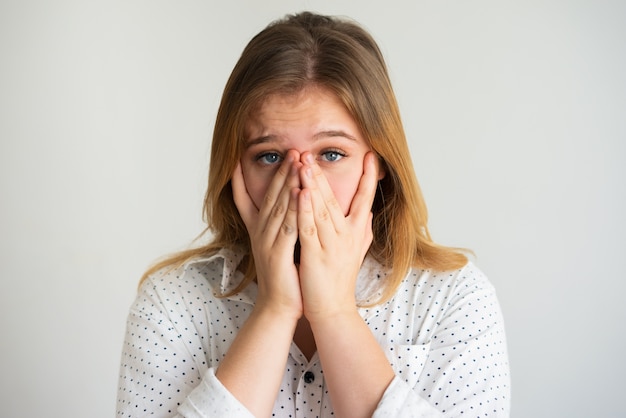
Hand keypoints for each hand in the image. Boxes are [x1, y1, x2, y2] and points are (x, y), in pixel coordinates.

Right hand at [232, 150, 302, 318]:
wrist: (278, 306)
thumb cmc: (284, 276)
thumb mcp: (279, 246)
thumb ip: (282, 224)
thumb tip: (289, 205)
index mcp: (260, 229)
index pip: (251, 197)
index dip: (251, 177)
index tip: (255, 156)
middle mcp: (260, 232)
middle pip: (270, 195)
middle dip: (281, 171)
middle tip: (291, 149)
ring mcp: (267, 242)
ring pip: (279, 206)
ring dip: (287, 182)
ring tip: (296, 161)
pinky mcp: (278, 254)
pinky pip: (287, 226)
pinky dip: (293, 208)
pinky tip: (300, 192)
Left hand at [296, 151, 378, 320]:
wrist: (333, 309)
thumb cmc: (341, 280)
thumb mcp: (358, 252)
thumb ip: (364, 231)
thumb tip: (370, 213)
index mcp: (358, 233)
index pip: (365, 199)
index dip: (369, 178)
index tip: (372, 155)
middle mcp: (348, 236)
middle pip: (335, 199)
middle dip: (323, 174)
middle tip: (312, 152)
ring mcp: (333, 245)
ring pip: (322, 209)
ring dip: (312, 185)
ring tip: (304, 163)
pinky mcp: (317, 255)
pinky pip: (310, 228)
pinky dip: (305, 209)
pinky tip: (300, 193)